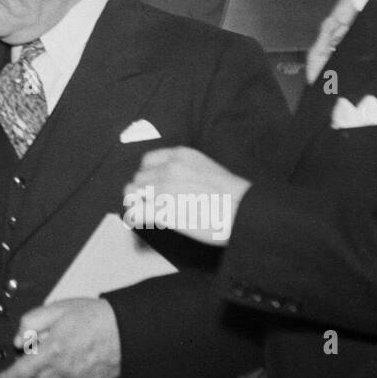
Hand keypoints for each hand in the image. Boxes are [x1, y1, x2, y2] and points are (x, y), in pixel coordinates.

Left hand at [0, 298, 120, 377]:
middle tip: (33, 360)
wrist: (129, 330)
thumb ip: (31, 323)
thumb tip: (17, 341)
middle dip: (28, 377)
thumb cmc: (93, 316)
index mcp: (52, 352)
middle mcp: (63, 372)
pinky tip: (80, 356)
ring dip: (51, 371)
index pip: (22, 373)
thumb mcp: (57, 308)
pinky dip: (69, 374)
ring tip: (66, 348)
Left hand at [123, 146, 248, 243]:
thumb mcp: (207, 169)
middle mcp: (168, 168)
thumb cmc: (233, 197)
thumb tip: (171, 182)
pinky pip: (134, 212)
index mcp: (180, 155)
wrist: (244, 212)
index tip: (152, 187)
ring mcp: (163, 188)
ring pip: (132, 193)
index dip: (148, 176)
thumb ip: (185, 170)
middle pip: (138, 178)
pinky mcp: (161, 210)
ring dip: (137, 203)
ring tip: (146, 212)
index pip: (147, 162)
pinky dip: (134, 218)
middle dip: (143, 192)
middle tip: (153, 204)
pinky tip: (140, 222)